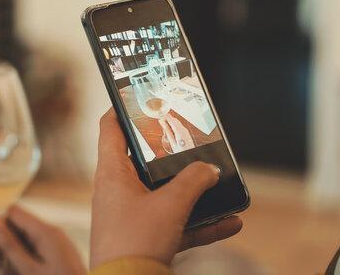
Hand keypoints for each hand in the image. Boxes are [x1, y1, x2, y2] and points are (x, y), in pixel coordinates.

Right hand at [0, 205, 85, 274]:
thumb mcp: (28, 269)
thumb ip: (9, 245)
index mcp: (45, 231)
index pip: (11, 212)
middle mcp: (51, 231)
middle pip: (16, 226)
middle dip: (1, 245)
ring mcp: (56, 242)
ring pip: (23, 240)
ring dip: (10, 257)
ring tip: (5, 273)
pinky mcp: (58, 253)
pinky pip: (34, 250)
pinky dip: (23, 261)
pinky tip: (18, 273)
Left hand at [90, 109, 242, 268]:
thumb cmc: (134, 243)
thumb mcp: (169, 206)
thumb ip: (193, 182)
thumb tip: (210, 169)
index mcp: (112, 173)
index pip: (111, 129)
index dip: (121, 109)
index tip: (136, 96)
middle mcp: (118, 190)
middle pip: (143, 159)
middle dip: (169, 151)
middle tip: (189, 138)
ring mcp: (132, 214)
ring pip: (164, 193)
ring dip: (192, 191)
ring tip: (218, 182)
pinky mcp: (146, 236)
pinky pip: (176, 223)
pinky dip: (200, 222)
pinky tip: (229, 222)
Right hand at [159, 113, 195, 152]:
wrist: (190, 153)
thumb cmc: (181, 150)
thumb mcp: (172, 142)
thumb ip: (167, 131)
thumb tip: (162, 123)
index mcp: (179, 132)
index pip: (172, 120)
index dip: (166, 116)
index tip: (161, 115)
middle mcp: (183, 129)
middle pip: (174, 120)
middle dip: (167, 119)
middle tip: (161, 121)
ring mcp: (185, 130)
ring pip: (177, 122)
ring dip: (170, 122)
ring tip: (165, 126)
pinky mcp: (186, 131)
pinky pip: (179, 125)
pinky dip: (174, 125)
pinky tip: (171, 130)